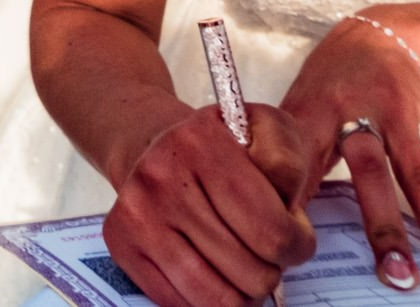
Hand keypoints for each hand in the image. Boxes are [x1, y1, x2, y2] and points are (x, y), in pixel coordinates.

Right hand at [103, 103, 316, 306]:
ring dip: (244, 293)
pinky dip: (208, 300)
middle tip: (266, 249)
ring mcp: (136, 214)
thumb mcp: (268, 130)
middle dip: (271, 269)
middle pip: (249, 271)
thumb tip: (282, 208)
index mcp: (199, 142)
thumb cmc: (226, 147)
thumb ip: (286, 161)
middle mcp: (159, 177)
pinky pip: (179, 304)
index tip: (296, 237)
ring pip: (216, 298)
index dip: (298, 246)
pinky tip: (216, 273)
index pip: (272, 231)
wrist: (161, 147)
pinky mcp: (121, 244)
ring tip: (247, 266)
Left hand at [281, 13, 419, 285]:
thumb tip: (276, 220)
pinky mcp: (400, 113)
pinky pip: (418, 168)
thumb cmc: (335, 84)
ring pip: (371, 173)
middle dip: (308, 217)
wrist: (383, 36)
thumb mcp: (303, 111)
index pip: (268, 167)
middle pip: (307, 168)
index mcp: (288, 118)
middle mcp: (319, 112)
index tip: (266, 251)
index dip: (265, 207)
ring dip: (385, 227)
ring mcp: (362, 111)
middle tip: (307, 264)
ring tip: (397, 276)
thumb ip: (294, 161)